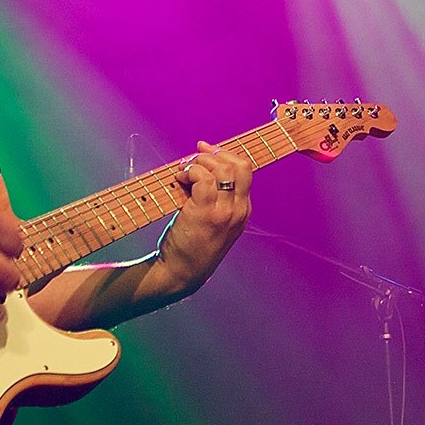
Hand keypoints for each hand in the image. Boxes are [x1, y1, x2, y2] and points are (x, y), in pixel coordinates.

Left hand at [155, 141, 252, 295]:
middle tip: (193, 159)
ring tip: (184, 171)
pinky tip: (179, 179)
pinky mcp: (206, 213)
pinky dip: (189, 172)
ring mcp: (224, 212)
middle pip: (239, 165)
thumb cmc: (192, 246)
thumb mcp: (215, 222)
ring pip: (221, 169)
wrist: (181, 273)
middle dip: (214, 154)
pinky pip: (203, 178)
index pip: (245, 170)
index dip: (225, 154)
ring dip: (199, 162)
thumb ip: (217, 198)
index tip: (206, 150)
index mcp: (244, 211)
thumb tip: (203, 164)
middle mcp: (239, 210)